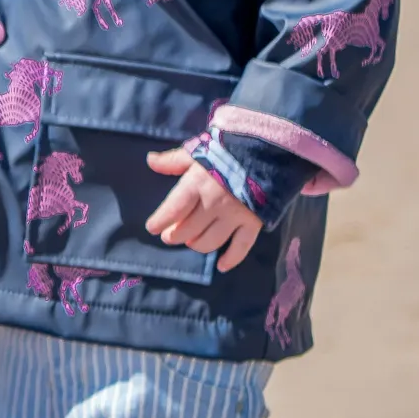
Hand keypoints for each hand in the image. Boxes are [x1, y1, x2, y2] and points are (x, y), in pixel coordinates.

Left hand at [145, 148, 261, 272]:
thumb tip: (150, 161)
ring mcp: (235, 215)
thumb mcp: (198, 151)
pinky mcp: (254, 223)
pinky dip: (231, 259)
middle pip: (189, 229)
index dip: (160, 221)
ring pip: (211, 241)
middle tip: (170, 236)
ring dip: (197, 245)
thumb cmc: (227, 151)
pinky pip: (241, 247)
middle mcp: (215, 202)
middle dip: (175, 235)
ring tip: (191, 242)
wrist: (269, 151)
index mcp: (198, 183)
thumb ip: (173, 160)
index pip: (174, 208)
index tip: (152, 228)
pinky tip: (221, 266)